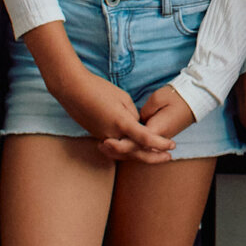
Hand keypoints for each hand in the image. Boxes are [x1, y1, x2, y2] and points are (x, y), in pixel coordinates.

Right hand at [55, 68, 171, 156]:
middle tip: (169, 157)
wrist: (72, 89)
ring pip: (125, 153)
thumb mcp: (122, 98)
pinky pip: (116, 148)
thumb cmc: (99, 89)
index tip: (172, 145)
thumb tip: (138, 126)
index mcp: (121, 122)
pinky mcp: (97, 136)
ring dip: (141, 156)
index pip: (145, 138)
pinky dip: (128, 151)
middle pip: (136, 152)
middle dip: (154, 157)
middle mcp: (112, 134)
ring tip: (156, 155)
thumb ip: (133, 115)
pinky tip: (136, 150)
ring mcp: (103, 137)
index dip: (160, 144)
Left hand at [98, 85, 194, 162]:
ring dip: (122, 150)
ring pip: (138, 150)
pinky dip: (130, 146)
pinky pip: (142, 145)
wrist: (194, 99)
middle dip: (117, 150)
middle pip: (135, 149)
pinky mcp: (159, 135)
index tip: (105, 141)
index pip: (135, 142)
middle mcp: (157, 138)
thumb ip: (143, 112)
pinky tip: (117, 143)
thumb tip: (133, 121)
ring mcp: (159, 138)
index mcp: (157, 130)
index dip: (119, 144)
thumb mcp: (158, 99)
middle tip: (101, 145)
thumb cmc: (177, 96)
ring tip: (105, 146)